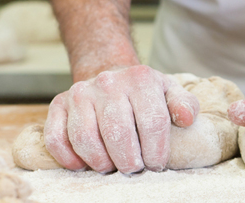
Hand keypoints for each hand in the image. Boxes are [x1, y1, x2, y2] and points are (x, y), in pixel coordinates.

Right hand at [43, 65, 199, 173]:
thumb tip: (187, 119)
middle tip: (134, 169)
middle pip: (118, 133)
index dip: (156, 151)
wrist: (111, 75)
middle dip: (129, 161)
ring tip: (112, 167)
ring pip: (85, 138)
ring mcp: (80, 93)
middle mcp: (108, 83)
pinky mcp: (58, 104)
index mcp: (141, 79)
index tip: (156, 165)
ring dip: (100, 162)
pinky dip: (69, 158)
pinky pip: (57, 138)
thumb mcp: (169, 92)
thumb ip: (184, 105)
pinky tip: (85, 165)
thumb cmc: (145, 93)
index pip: (152, 122)